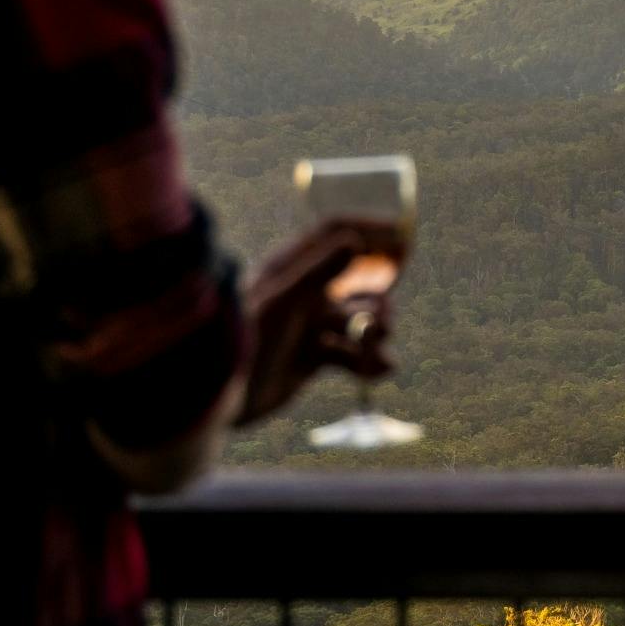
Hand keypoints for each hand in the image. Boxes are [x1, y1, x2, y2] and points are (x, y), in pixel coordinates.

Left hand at [231, 216, 405, 426]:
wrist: (221, 396)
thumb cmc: (244, 339)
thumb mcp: (283, 302)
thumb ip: (318, 272)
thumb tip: (354, 241)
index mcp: (291, 267)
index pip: (335, 234)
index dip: (369, 229)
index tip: (403, 236)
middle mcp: (302, 292)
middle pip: (358, 283)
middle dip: (378, 302)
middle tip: (381, 321)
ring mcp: (309, 325)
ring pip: (359, 321)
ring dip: (375, 334)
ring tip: (375, 353)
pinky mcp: (313, 357)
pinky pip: (353, 354)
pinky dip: (369, 361)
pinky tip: (379, 369)